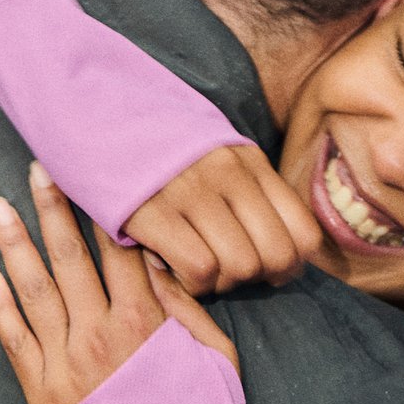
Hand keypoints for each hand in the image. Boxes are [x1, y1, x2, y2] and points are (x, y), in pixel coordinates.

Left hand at [0, 162, 238, 403]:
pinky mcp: (44, 396)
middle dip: (52, 209)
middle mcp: (100, 337)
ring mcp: (67, 367)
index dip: (102, 208)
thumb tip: (156, 261)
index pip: (118, 249)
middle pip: (69, 258)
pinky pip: (13, 341)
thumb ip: (184, 306)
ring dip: (13, 245)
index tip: (90, 174)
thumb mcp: (216, 355)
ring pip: (32, 291)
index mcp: (145, 323)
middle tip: (38, 168)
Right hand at [123, 144, 321, 295]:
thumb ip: (254, 194)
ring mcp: (191, 192)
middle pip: (276, 255)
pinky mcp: (154, 212)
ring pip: (240, 265)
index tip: (270, 269)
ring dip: (222, 282)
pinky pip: (199, 268)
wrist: (99, 121)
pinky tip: (176, 268)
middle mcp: (228, 174)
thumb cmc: (166, 157)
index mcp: (251, 163)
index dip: (293, 264)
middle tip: (231, 273)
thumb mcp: (220, 158)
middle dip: (258, 277)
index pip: (304, 232)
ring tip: (201, 268)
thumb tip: (290, 252)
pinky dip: (192, 282)